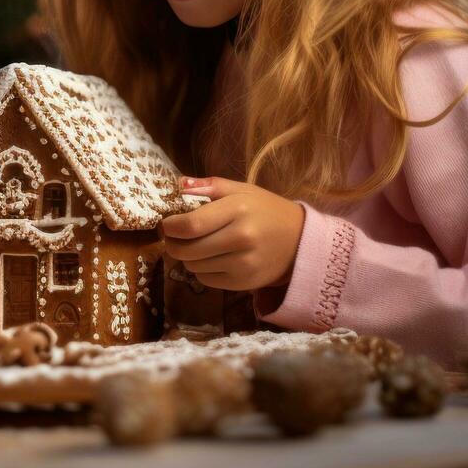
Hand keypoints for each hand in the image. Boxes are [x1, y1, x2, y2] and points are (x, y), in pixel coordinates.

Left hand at [159, 176, 305, 291]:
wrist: (300, 241)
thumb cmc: (266, 211)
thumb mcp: (242, 190)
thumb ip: (209, 185)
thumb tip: (178, 184)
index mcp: (238, 210)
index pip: (190, 225)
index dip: (171, 227)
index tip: (167, 224)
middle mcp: (241, 239)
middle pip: (187, 250)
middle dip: (173, 244)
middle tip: (174, 237)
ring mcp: (243, 264)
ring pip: (193, 266)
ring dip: (187, 257)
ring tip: (195, 246)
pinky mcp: (244, 283)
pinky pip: (206, 280)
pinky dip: (201, 270)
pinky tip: (211, 259)